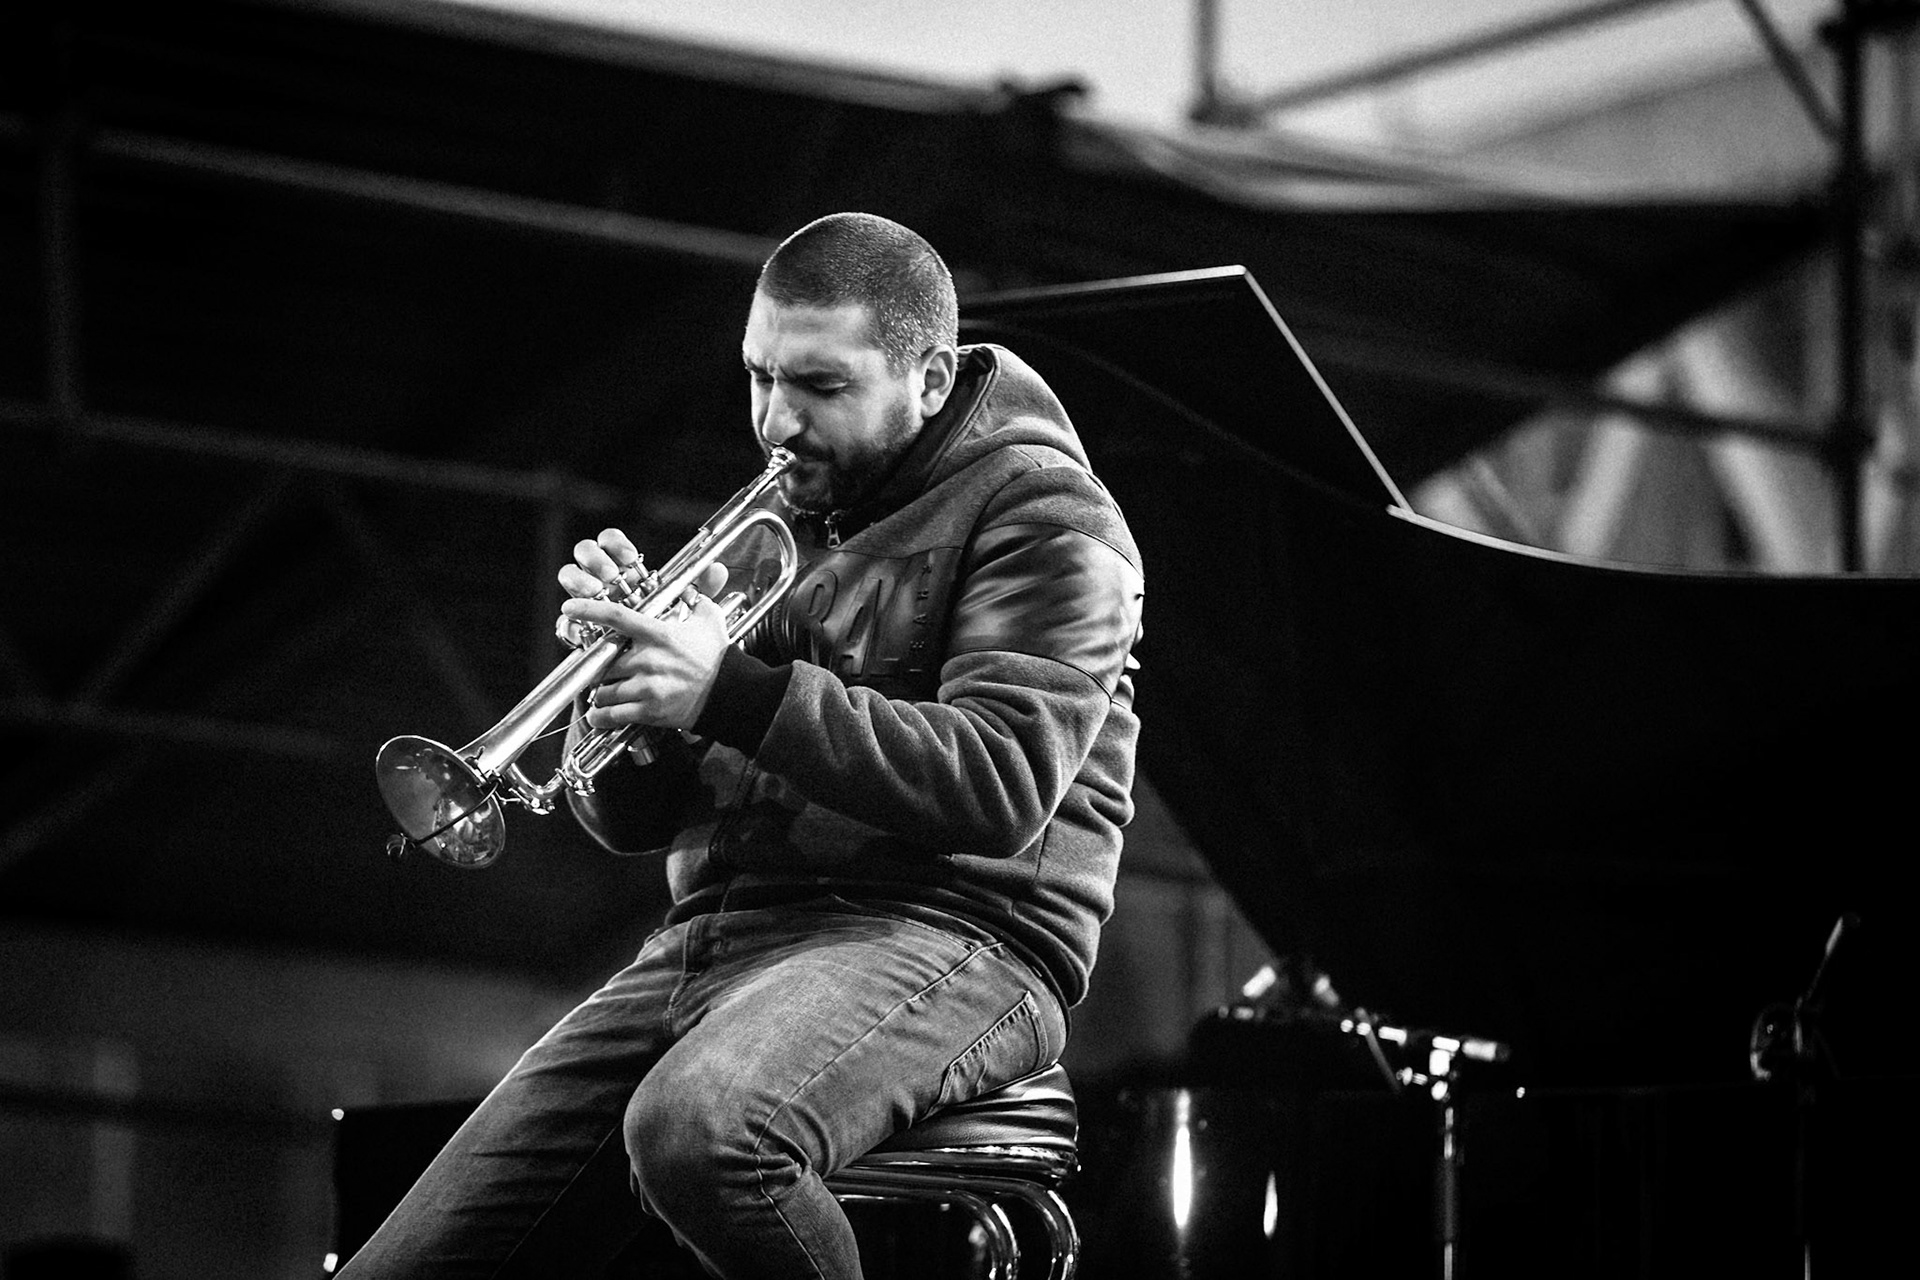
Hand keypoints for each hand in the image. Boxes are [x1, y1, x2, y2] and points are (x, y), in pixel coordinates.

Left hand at [556, 530, 731, 730]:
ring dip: (600, 692)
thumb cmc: (716, 658)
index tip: (570, 607)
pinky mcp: (649, 711)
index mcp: (659, 635)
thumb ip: (700, 595)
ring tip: (606, 691)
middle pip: (603, 662)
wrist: (730, 694)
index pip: (617, 617)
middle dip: (599, 667)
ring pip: (603, 690)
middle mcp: (649, 660)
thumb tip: (709, 570)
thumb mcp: (710, 619)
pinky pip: (612, 715)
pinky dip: (602, 716)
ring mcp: (648, 688)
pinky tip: (601, 714)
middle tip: (603, 668)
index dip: (590, 610)